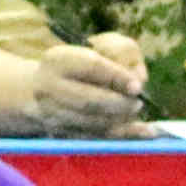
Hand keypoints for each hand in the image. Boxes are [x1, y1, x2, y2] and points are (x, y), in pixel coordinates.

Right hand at [30, 36, 148, 136]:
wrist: (42, 89)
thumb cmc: (81, 64)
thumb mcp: (98, 48)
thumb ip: (123, 54)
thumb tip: (139, 79)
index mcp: (58, 60)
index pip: (91, 67)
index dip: (117, 77)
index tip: (137, 86)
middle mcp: (48, 88)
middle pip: (88, 100)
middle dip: (119, 104)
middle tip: (137, 103)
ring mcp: (51, 114)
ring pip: (91, 122)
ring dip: (119, 119)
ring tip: (133, 110)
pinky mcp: (60, 133)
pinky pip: (94, 137)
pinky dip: (120, 135)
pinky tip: (143, 132)